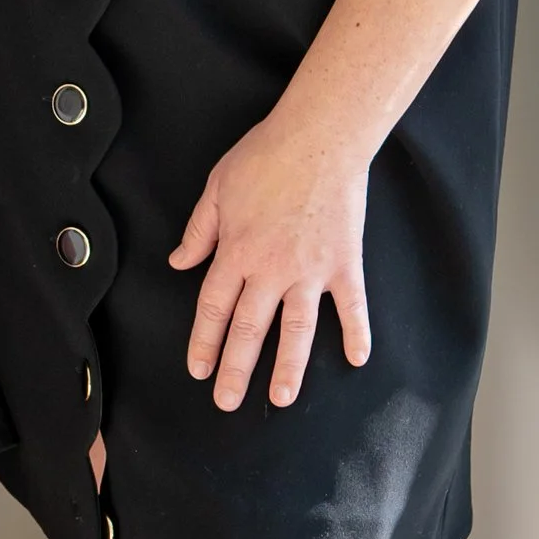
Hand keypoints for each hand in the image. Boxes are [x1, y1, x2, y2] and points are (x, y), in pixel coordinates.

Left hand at [170, 102, 372, 410]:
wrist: (320, 136)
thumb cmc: (266, 155)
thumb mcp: (217, 188)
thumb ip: (199, 231)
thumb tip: (180, 262)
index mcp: (236, 252)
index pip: (213, 308)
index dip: (204, 342)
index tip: (198, 370)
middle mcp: (271, 269)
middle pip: (249, 329)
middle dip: (236, 370)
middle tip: (226, 402)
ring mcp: (311, 270)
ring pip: (297, 330)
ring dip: (289, 367)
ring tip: (281, 398)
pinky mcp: (344, 262)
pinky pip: (352, 305)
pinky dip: (356, 332)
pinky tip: (358, 359)